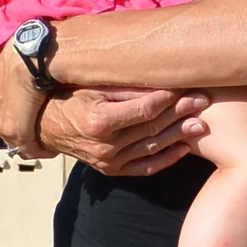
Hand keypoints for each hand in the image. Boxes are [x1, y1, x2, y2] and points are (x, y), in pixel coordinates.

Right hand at [0, 47, 206, 172]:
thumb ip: (122, 84)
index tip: (189, 85)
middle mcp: (104, 145)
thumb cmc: (66, 97)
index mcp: (98, 121)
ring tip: (203, 124)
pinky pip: (145, 168)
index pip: (145, 108)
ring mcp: (108, 161)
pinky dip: (166, 159)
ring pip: (153, 147)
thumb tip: (157, 76)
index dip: (170, 97)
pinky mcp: (110, 170)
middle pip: (152, 127)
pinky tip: (183, 148)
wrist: (42, 127)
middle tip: (204, 100)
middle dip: (181, 112)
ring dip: (180, 135)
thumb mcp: (90, 84)